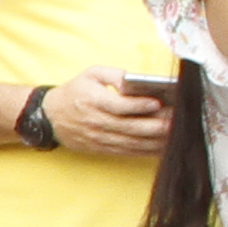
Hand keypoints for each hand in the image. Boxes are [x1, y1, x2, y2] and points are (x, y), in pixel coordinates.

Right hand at [49, 70, 172, 158]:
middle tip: (176, 121)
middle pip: (130, 127)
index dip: (139, 105)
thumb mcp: (91, 74)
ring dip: (155, 141)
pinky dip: (147, 151)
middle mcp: (95, 121)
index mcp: (92, 101)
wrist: (50, 116)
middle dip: (156, 125)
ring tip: (175, 135)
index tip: (157, 102)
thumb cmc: (75, 92)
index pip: (119, 106)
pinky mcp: (102, 148)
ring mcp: (99, 137)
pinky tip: (163, 148)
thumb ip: (115, 75)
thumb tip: (135, 84)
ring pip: (132, 142)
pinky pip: (128, 152)